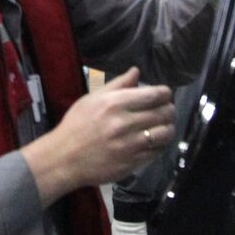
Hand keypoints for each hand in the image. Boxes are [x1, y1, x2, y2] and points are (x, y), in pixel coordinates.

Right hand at [21, 68, 175, 205]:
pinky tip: (154, 141)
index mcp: (115, 104)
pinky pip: (157, 151)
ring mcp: (130, 145)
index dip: (165, 94)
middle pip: (164, 113)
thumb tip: (136, 72)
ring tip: (164, 126)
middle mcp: (125, 123)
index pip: (154, 95)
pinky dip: (160, 145)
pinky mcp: (132, 162)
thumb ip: (117, 85)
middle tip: (166, 110)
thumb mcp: (92, 99)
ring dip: (168, 128)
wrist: (64, 158)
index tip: (164, 95)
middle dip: (169, 110)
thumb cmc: (76, 125)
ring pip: (165, 133)